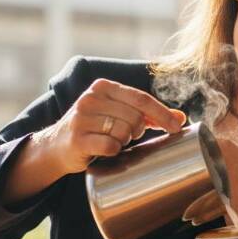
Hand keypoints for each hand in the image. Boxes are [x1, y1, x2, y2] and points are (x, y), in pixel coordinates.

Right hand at [36, 78, 185, 174]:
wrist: (57, 145)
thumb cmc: (95, 128)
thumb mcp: (119, 113)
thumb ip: (148, 114)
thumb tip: (180, 118)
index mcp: (103, 86)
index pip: (141, 98)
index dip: (161, 114)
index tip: (176, 127)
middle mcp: (91, 98)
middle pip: (134, 116)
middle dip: (138, 130)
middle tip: (127, 135)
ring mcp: (82, 118)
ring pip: (123, 131)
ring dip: (124, 140)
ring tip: (112, 140)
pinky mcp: (77, 139)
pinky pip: (110, 146)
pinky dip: (113, 151)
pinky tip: (105, 149)